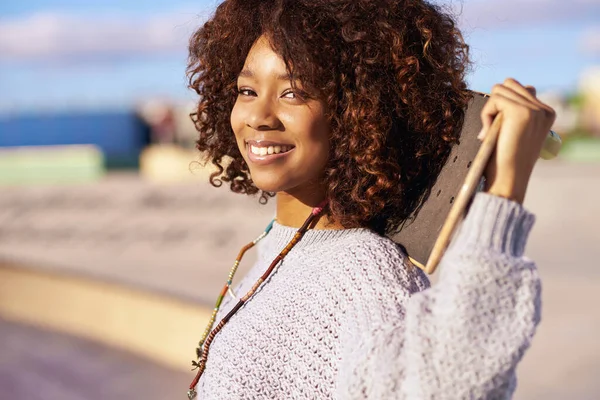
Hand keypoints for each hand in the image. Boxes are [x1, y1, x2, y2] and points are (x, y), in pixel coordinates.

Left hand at [479, 78, 555, 203]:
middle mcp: (544, 110)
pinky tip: (488, 132)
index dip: (503, 106)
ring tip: (491, 131)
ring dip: (490, 109)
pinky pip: (495, 98)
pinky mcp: (521, 111)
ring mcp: (534, 109)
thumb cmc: (505, 160)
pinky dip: (486, 114)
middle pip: (510, 85)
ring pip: (501, 88)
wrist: (508, 179)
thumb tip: (503, 88)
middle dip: (495, 104)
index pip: (521, 89)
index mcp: (546, 113)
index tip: (500, 130)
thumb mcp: (514, 131)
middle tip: (491, 130)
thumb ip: (515, 110)